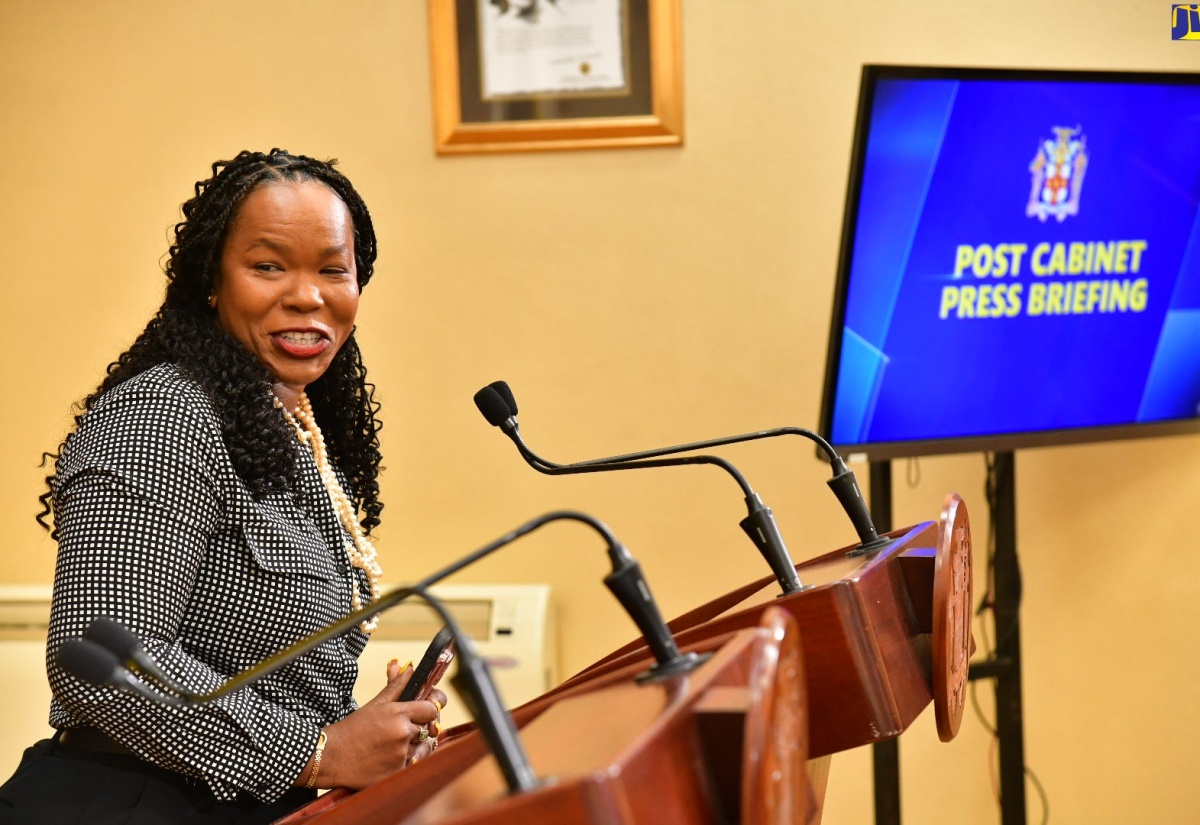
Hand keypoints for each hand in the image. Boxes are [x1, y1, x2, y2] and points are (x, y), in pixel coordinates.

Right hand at [307, 662, 448, 788]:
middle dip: (417, 729)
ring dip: (413, 746)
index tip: (424, 712)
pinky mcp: (398, 774)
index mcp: (399, 714)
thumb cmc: (352, 730)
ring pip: (423, 748)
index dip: (429, 709)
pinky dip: (405, 762)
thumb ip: (396, 687)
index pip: (432, 708)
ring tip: (392, 746)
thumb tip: (410, 669)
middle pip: (428, 729)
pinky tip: (388, 759)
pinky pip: (414, 765)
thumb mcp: (375, 705)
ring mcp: (401, 756)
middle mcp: (403, 734)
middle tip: (399, 731)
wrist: (330, 757)